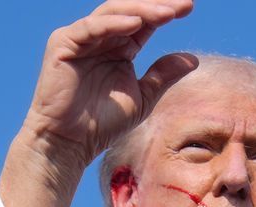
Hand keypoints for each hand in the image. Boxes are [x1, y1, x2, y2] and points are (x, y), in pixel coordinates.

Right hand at [27, 0, 196, 160]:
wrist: (71, 143)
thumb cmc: (103, 124)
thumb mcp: (142, 98)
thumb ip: (163, 75)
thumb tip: (193, 59)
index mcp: (119, 48)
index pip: (145, 21)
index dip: (166, 12)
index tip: (189, 8)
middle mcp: (100, 38)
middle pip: (131, 11)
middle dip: (157, 5)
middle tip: (183, 4)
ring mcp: (80, 38)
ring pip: (112, 13)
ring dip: (141, 10)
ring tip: (167, 13)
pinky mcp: (63, 44)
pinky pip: (91, 28)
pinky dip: (113, 24)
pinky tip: (136, 24)